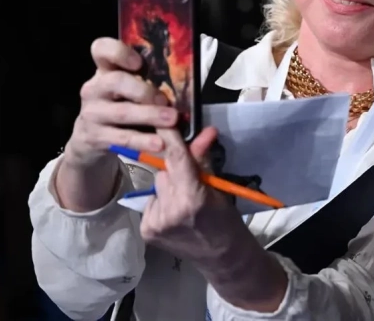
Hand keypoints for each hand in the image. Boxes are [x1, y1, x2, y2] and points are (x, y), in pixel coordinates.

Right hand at [54, 37, 178, 211]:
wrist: (92, 139)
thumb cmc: (121, 106)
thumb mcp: (131, 92)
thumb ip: (155, 86)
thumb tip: (192, 95)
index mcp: (106, 70)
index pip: (101, 49)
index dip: (119, 52)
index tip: (139, 63)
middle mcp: (95, 88)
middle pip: (115, 81)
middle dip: (144, 90)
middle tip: (165, 100)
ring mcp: (91, 113)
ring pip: (121, 112)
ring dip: (149, 116)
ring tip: (171, 120)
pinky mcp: (94, 136)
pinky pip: (122, 138)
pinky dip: (143, 141)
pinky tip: (160, 144)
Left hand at [140, 127, 243, 265]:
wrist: (223, 257)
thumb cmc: (227, 220)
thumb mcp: (219, 188)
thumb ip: (204, 160)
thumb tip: (206, 130)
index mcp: (192, 198)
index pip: (175, 157)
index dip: (168, 135)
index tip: (163, 115)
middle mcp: (169, 211)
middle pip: (163, 169)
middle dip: (174, 164)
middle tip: (190, 171)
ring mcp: (155, 223)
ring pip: (157, 184)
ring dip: (168, 182)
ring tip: (184, 196)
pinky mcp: (147, 230)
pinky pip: (151, 200)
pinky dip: (162, 199)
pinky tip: (175, 210)